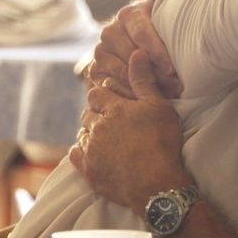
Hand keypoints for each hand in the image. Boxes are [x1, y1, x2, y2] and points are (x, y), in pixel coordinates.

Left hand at [70, 50, 188, 214]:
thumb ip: (144, 80)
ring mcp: (92, 150)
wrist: (157, 184)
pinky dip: (82, 151)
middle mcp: (98, 127)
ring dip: (92, 133)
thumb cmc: (162, 142)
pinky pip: (76, 155)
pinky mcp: (89, 171)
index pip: (97, 92)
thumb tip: (137, 52)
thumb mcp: (159, 106)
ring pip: (83, 133)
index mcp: (113, 109)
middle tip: (115, 121)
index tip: (115, 100)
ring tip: (109, 138)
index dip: (105, 95)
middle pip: (88, 113)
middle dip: (98, 114)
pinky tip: (94, 152)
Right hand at [87, 0, 182, 98]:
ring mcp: (101, 51)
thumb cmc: (163, 35)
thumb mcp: (169, 27)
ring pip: (122, 72)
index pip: (142, 34)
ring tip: (167, 95)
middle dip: (156, 73)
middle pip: (132, 55)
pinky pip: (111, 85)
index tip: (172, 70)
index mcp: (129, 15)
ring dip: (145, 86)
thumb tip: (189, 41)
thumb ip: (175, 29)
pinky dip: (130, 94)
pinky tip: (147, 100)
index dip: (157, 53)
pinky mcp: (96, 70)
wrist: (142, 45)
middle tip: (176, 87)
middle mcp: (111, 31)